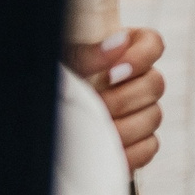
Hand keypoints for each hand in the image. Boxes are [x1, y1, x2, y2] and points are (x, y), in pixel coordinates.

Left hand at [67, 27, 166, 172]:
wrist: (38, 122)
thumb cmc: (56, 83)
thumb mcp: (65, 63)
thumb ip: (89, 53)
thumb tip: (118, 43)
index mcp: (125, 52)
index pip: (153, 44)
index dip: (141, 58)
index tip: (112, 73)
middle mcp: (139, 79)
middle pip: (156, 84)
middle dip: (123, 98)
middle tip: (97, 105)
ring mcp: (142, 110)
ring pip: (154, 116)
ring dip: (125, 126)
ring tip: (98, 128)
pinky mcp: (140, 141)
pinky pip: (149, 146)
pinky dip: (130, 151)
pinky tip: (108, 149)